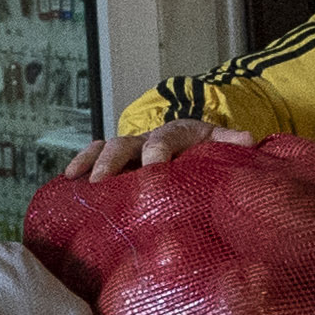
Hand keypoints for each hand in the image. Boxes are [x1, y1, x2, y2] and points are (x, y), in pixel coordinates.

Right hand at [61, 117, 226, 183]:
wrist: (194, 143)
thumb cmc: (206, 151)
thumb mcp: (220, 144)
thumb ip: (230, 143)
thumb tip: (248, 140)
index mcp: (177, 133)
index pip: (165, 139)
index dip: (158, 153)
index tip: (153, 171)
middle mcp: (148, 139)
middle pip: (126, 143)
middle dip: (113, 161)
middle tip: (103, 182)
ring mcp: (130, 149)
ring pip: (105, 148)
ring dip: (90, 162)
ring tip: (77, 180)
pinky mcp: (118, 161)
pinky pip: (93, 158)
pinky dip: (80, 166)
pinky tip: (67, 181)